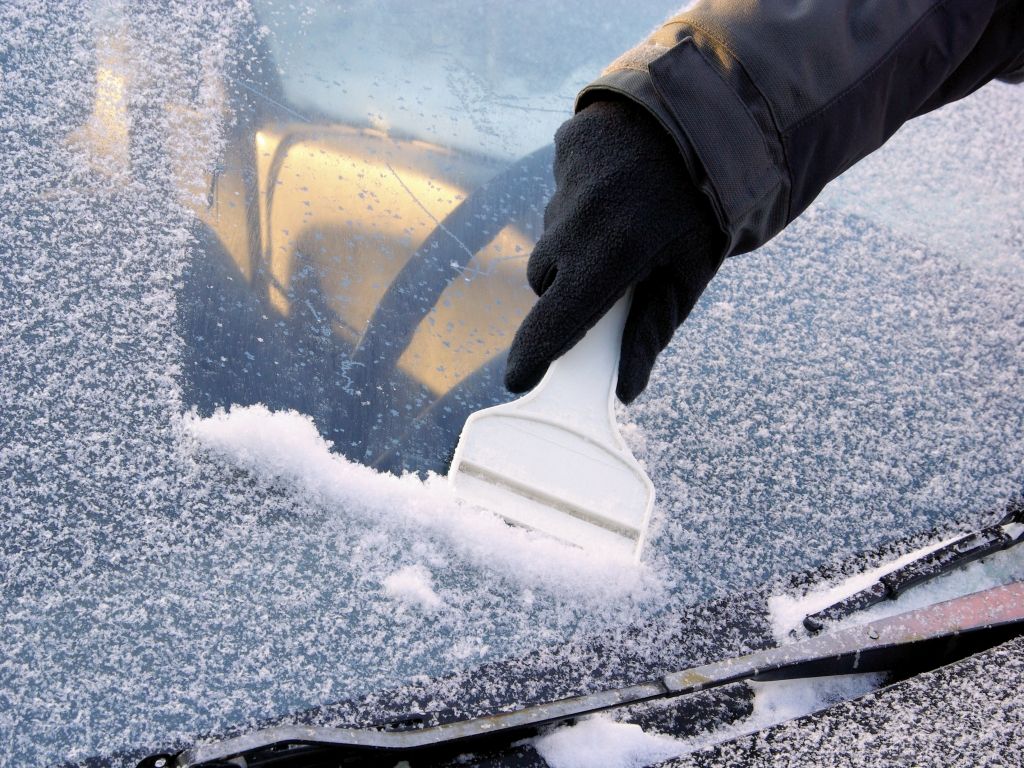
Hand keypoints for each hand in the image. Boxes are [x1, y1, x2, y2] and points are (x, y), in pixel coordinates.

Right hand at [504, 99, 724, 403]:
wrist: (711, 110)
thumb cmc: (707, 203)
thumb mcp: (689, 273)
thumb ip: (651, 333)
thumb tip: (626, 390)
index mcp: (615, 254)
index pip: (556, 320)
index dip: (533, 356)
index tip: (519, 380)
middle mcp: (580, 218)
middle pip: (544, 279)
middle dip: (565, 289)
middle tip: (605, 281)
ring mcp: (567, 178)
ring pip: (552, 235)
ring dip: (574, 243)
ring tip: (623, 223)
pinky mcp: (565, 147)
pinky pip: (559, 193)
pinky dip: (580, 201)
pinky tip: (616, 187)